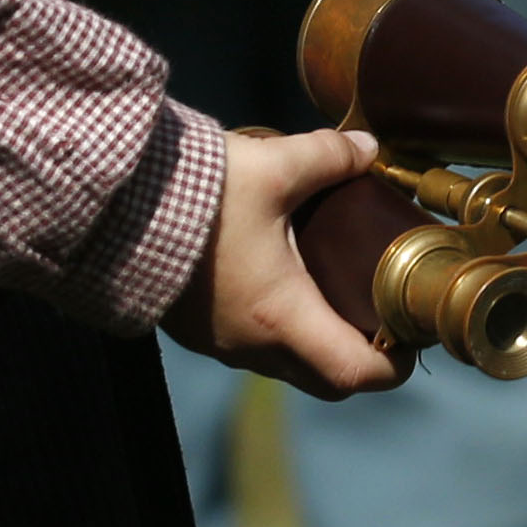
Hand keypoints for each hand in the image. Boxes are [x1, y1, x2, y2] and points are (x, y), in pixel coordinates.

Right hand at [164, 124, 409, 398]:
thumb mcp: (276, 167)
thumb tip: (367, 147)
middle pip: (323, 379)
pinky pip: (249, 344)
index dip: (392, 365)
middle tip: (376, 312)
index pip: (353, 373)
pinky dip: (276, 326)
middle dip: (358, 356)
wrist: (117, 205)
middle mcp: (252, 344)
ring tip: (331, 285)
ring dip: (314, 338)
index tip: (409, 339)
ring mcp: (219, 342)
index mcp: (281, 316)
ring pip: (284, 363)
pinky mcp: (194, 328)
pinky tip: (279, 276)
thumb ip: (329, 157)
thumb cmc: (201, 195)